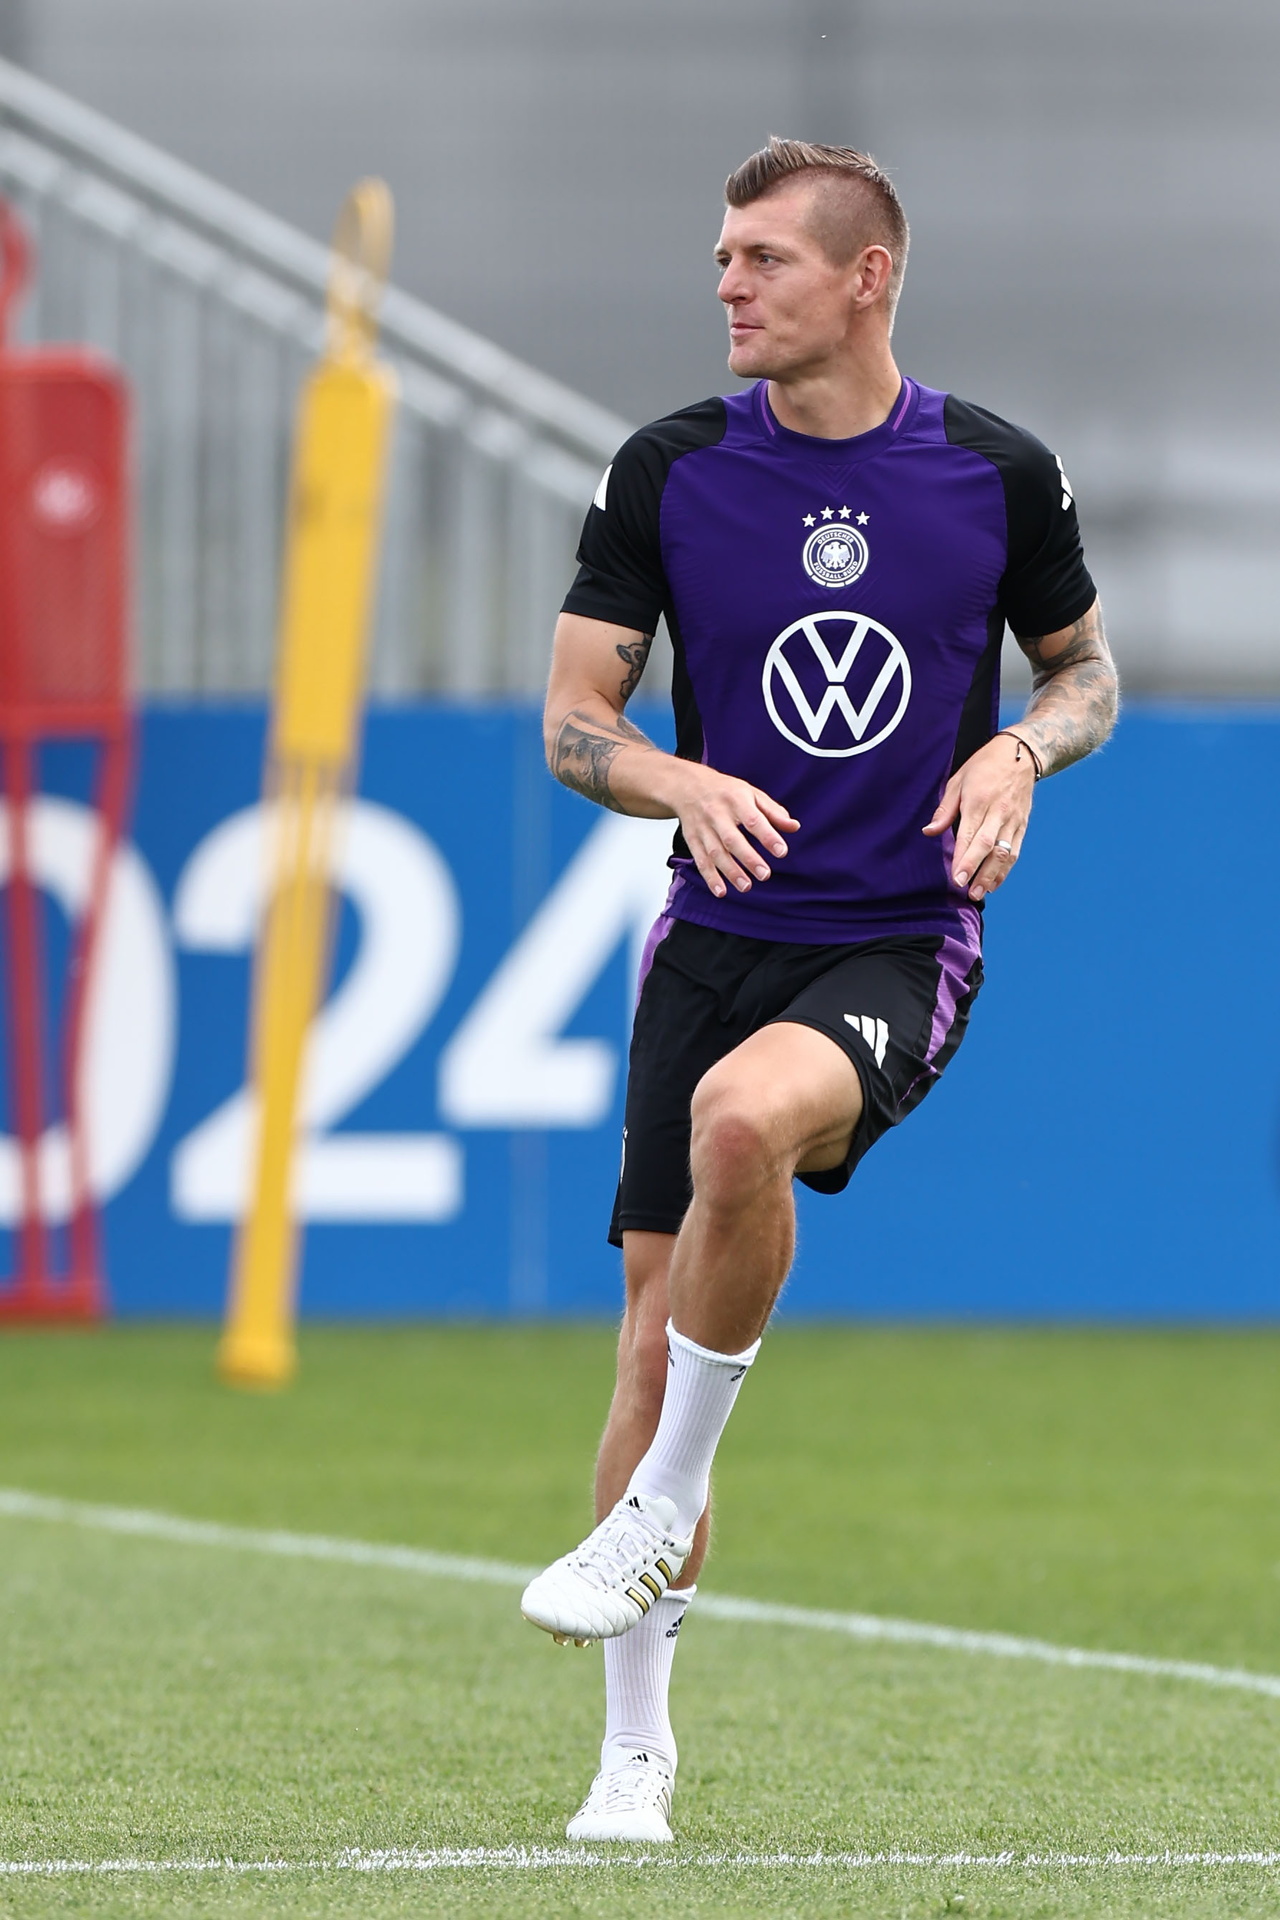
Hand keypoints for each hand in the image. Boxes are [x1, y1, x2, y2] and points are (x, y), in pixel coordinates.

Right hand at [666, 761, 798, 898]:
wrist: (688, 786)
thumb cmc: (726, 791)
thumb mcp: (751, 793)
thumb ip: (773, 812)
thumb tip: (795, 827)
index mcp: (736, 800)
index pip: (753, 820)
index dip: (767, 836)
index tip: (781, 852)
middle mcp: (717, 814)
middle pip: (732, 839)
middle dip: (748, 859)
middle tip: (765, 875)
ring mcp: (703, 828)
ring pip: (715, 853)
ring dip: (730, 872)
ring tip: (746, 887)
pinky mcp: (692, 840)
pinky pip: (700, 860)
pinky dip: (710, 877)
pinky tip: (721, 891)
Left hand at [922, 733, 1034, 901]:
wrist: (1021, 754)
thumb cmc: (984, 766)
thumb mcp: (958, 780)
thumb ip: (944, 809)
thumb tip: (929, 832)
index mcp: (979, 801)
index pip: (970, 836)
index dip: (963, 858)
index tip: (956, 877)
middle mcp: (998, 813)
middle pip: (988, 847)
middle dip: (977, 871)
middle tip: (967, 891)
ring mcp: (1013, 820)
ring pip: (1004, 853)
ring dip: (992, 875)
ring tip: (979, 893)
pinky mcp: (1022, 825)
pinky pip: (1015, 850)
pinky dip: (1005, 869)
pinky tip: (994, 882)